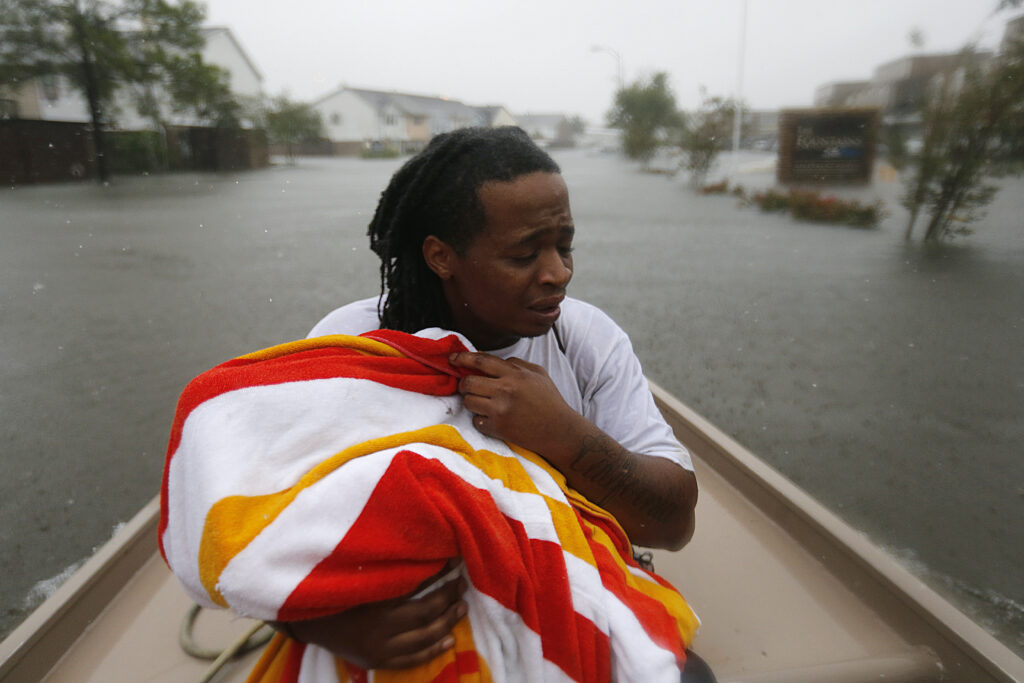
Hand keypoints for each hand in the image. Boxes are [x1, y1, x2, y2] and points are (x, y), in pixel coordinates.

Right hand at [278, 561, 467, 669]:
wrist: (307, 618)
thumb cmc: (334, 586)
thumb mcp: (359, 571)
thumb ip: (387, 563)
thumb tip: (421, 545)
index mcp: (374, 601)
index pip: (418, 588)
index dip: (440, 574)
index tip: (455, 559)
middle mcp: (379, 627)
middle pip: (425, 613)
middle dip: (448, 597)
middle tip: (462, 583)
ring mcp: (378, 647)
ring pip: (423, 638)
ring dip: (447, 622)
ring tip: (462, 607)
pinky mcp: (377, 660)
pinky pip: (411, 659)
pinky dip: (433, 650)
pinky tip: (449, 640)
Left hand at [448, 351, 579, 455]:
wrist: (559, 431)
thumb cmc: (549, 401)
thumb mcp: (538, 374)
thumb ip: (516, 364)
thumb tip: (492, 361)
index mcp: (515, 374)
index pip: (481, 361)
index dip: (462, 358)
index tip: (452, 359)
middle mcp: (505, 390)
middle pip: (468, 382)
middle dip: (464, 383)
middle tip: (468, 386)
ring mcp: (500, 410)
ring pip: (468, 401)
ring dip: (471, 401)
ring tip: (483, 403)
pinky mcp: (498, 428)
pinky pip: (476, 420)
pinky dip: (480, 419)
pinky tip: (492, 418)